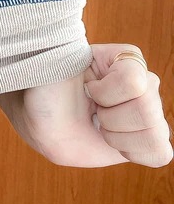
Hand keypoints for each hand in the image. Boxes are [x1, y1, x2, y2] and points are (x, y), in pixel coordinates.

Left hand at [10, 44, 171, 167]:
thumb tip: (88, 50)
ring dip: (117, 136)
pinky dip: (133, 152)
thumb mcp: (54, 65)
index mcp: (124, 57)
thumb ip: (70, 53)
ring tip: (99, 124)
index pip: (134, 80)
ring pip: (154, 134)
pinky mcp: (147, 140)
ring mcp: (148, 111)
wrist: (43, 118)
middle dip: (109, 117)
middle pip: (147, 110)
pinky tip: (113, 141)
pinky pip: (160, 153)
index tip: (86, 89)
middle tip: (93, 110)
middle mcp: (143, 83)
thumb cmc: (47, 88)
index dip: (103, 92)